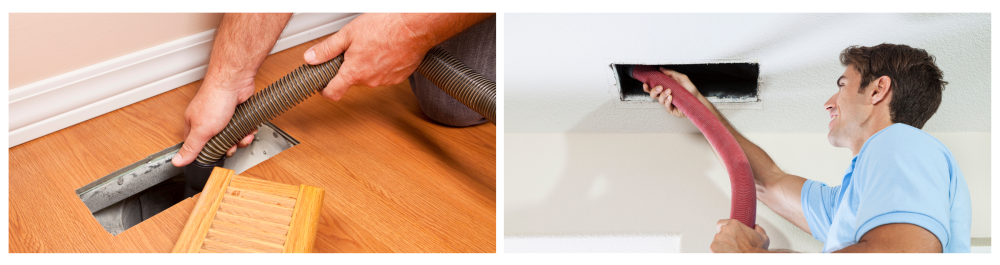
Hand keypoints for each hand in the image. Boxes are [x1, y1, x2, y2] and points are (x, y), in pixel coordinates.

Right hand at [171, 78, 256, 166]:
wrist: (235, 81)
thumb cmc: (215, 99)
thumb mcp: (201, 130)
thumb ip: (191, 147)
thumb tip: (177, 160)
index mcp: (194, 124)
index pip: (196, 146)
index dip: (207, 153)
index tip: (216, 156)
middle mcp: (207, 120)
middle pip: (218, 143)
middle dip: (228, 147)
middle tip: (232, 146)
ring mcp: (223, 116)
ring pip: (232, 136)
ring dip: (240, 139)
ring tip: (243, 136)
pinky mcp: (236, 112)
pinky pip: (242, 127)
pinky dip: (247, 129)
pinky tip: (249, 129)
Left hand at [303, 13, 433, 100]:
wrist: (414, 26)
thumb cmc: (385, 26)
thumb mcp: (348, 34)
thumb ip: (327, 49)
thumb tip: (310, 58)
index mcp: (354, 72)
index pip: (333, 93)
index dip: (324, 91)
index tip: (322, 86)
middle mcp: (370, 80)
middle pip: (352, 80)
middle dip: (350, 68)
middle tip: (353, 50)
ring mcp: (386, 80)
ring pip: (369, 77)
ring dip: (367, 66)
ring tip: (373, 46)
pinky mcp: (399, 77)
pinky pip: (384, 75)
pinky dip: (382, 65)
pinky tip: (385, 50)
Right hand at [643, 67, 702, 117]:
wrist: (698, 99)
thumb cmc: (690, 90)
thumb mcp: (682, 78)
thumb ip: (671, 73)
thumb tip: (662, 69)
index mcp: (665, 88)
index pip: (653, 88)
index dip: (648, 87)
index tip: (646, 83)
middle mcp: (665, 96)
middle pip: (653, 95)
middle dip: (654, 90)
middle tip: (660, 87)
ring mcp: (668, 103)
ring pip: (659, 100)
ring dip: (663, 95)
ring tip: (669, 91)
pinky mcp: (672, 109)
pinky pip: (666, 106)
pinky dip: (667, 101)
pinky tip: (671, 98)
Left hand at [711, 219, 769, 252]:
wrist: (750, 258)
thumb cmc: (755, 250)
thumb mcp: (763, 237)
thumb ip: (758, 230)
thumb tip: (757, 228)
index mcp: (734, 224)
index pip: (721, 222)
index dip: (724, 229)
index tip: (728, 233)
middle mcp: (724, 230)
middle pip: (719, 233)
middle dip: (725, 239)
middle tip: (733, 245)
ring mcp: (718, 239)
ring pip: (717, 242)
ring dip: (722, 246)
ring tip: (731, 251)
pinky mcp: (713, 249)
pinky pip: (714, 250)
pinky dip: (719, 253)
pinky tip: (728, 254)